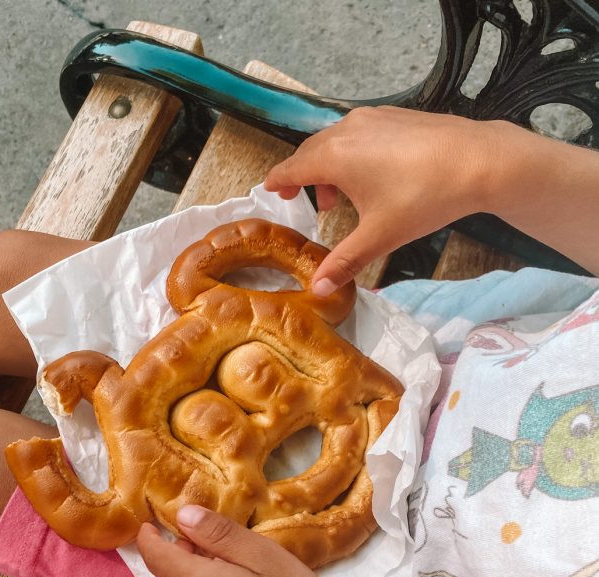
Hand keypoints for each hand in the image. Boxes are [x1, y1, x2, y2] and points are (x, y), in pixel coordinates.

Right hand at [264, 106, 503, 291]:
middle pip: (310, 152)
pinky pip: (358, 132)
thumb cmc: (424, 197)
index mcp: (334, 157)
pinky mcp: (394, 115)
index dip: (277, 182)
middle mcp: (346, 129)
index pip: (291, 168)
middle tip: (307, 202)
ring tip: (343, 197)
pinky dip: (352, 153)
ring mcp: (372, 118)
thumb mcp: (379, 236)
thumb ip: (343, 262)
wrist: (478, 161)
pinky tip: (373, 176)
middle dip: (304, 177)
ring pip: (335, 140)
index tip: (269, 191)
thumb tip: (318, 290)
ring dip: (330, 167)